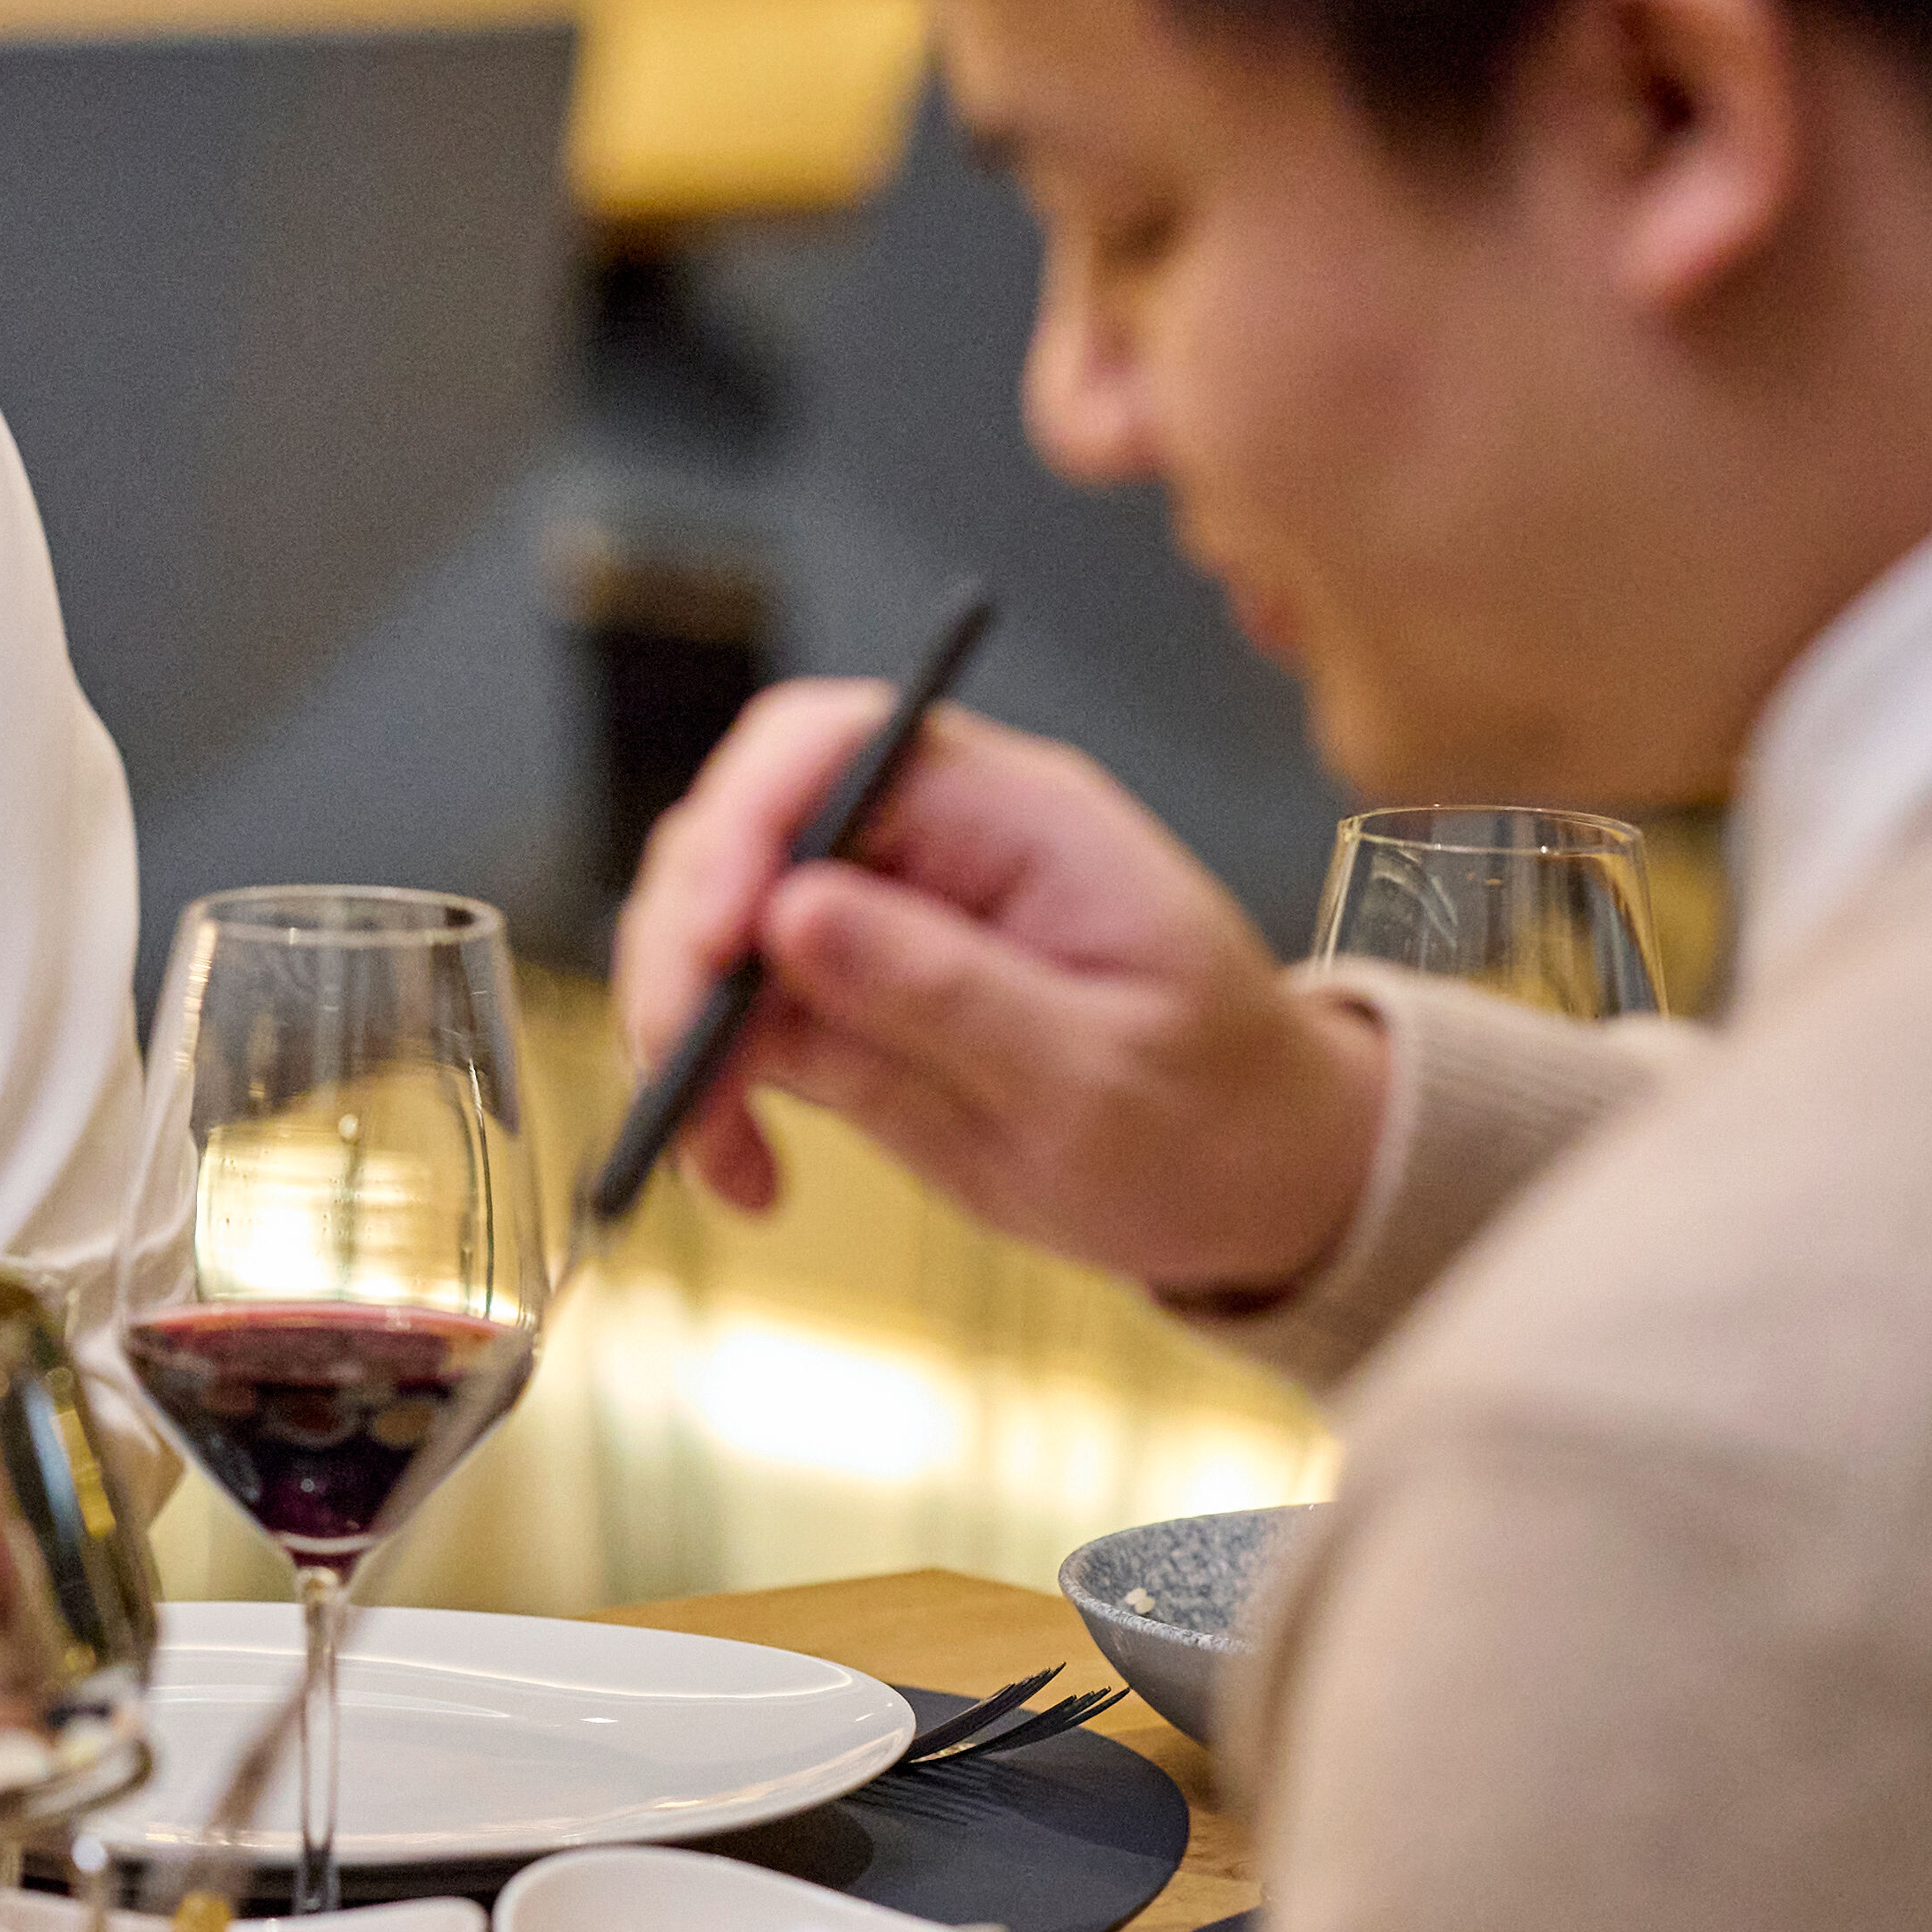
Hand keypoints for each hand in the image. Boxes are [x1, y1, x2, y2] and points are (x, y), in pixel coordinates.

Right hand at [605, 687, 1388, 1301]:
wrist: (1253, 1187)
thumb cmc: (1213, 1113)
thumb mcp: (1098, 1075)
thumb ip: (948, 992)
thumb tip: (791, 911)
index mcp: (1011, 815)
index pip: (831, 744)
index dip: (746, 818)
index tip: (720, 941)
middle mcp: (927, 847)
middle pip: (740, 831)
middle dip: (683, 944)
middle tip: (678, 1069)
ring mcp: (877, 926)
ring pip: (712, 930)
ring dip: (679, 1036)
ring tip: (710, 1148)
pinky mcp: (844, 1008)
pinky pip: (733, 1026)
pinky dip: (708, 1099)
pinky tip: (746, 1177)